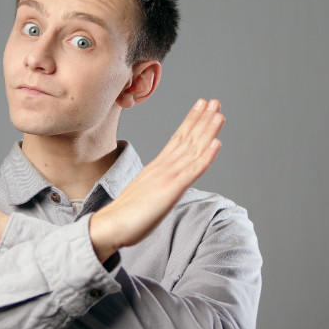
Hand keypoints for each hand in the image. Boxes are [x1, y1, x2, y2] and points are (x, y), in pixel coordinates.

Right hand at [89, 99, 224, 260]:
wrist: (109, 225)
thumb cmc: (125, 215)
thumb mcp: (144, 194)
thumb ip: (155, 185)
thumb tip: (162, 185)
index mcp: (156, 167)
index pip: (177, 139)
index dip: (191, 122)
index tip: (201, 107)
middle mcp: (162, 167)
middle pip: (186, 139)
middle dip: (202, 119)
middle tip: (215, 102)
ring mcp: (167, 177)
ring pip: (192, 149)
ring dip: (208, 131)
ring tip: (219, 114)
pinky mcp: (170, 190)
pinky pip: (192, 170)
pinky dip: (206, 156)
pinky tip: (217, 143)